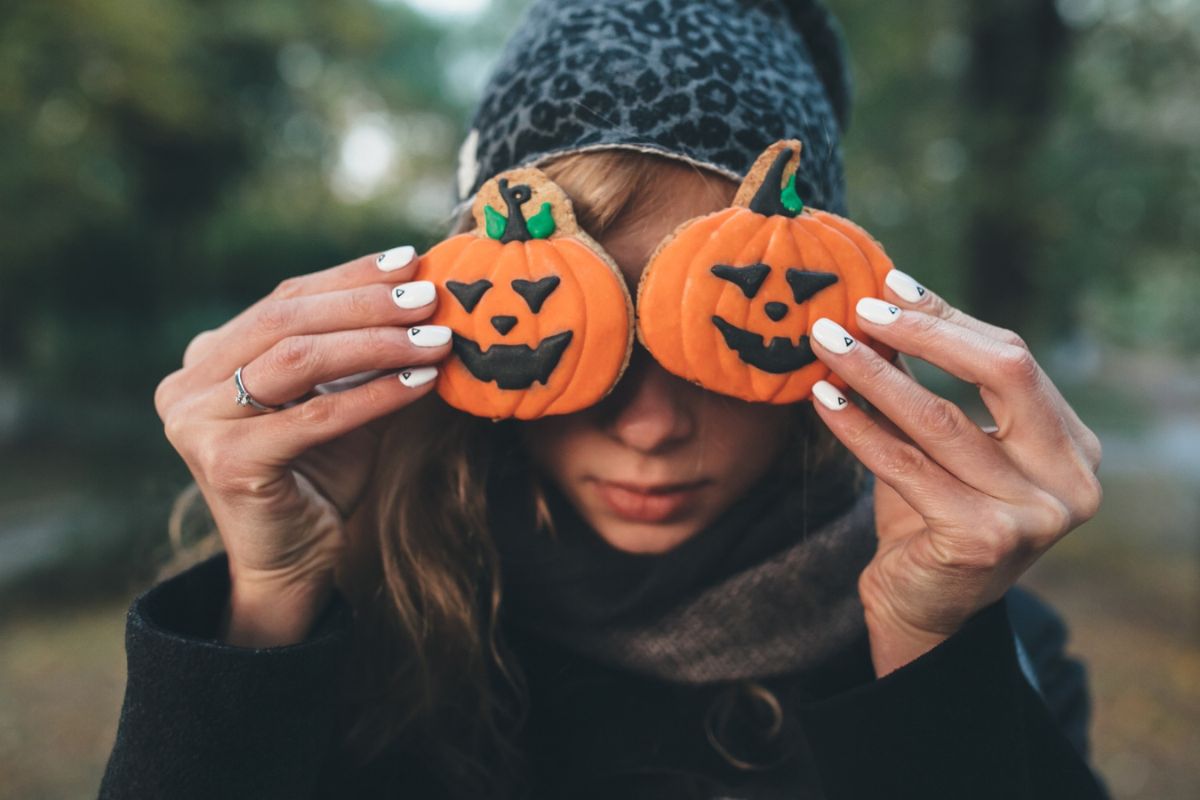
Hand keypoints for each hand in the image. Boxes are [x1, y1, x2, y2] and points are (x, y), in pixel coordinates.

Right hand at [153, 246, 448, 644]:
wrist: (293, 562)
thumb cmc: (320, 477)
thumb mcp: (342, 402)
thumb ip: (363, 356)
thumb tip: (424, 297)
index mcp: (209, 357)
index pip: (285, 298)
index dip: (349, 276)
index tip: (409, 260)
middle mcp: (188, 382)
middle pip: (287, 319)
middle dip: (366, 303)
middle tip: (429, 296)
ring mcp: (197, 421)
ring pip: (298, 359)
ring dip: (376, 343)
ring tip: (435, 336)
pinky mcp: (226, 461)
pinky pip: (315, 415)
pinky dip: (375, 394)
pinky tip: (423, 381)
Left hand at [808, 270, 1102, 675]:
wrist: (921, 609)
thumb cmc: (932, 516)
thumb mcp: (941, 444)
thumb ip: (930, 382)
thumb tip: (884, 299)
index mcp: (1072, 447)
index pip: (1011, 361)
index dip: (947, 320)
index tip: (890, 285)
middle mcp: (1071, 481)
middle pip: (1000, 373)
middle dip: (923, 333)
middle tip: (858, 307)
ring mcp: (1035, 515)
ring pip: (941, 420)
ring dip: (874, 373)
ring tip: (825, 343)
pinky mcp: (985, 540)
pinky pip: (906, 465)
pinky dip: (857, 427)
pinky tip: (822, 398)